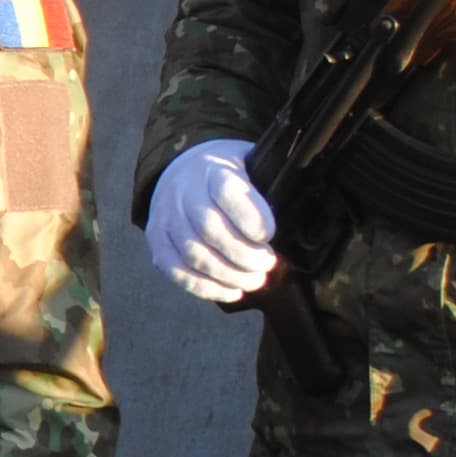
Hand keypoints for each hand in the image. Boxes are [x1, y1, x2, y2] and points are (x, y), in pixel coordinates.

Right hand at [147, 140, 278, 303]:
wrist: (184, 170)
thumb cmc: (230, 175)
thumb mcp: (252, 165)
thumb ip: (268, 189)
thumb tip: (298, 225)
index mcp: (212, 169)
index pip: (226, 191)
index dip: (251, 217)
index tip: (270, 235)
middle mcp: (183, 192)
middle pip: (210, 228)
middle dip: (244, 255)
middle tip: (268, 264)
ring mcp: (166, 218)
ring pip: (193, 254)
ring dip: (229, 275)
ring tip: (254, 280)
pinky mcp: (157, 241)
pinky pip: (176, 271)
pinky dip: (205, 288)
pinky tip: (232, 291)